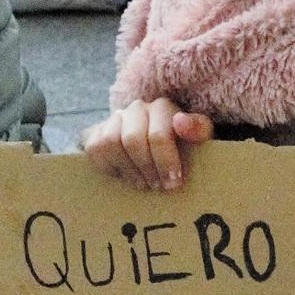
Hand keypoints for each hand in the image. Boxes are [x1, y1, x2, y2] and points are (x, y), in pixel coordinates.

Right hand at [82, 98, 214, 190]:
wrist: (161, 148)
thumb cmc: (184, 144)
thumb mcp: (199, 138)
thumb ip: (198, 129)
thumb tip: (180, 122)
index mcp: (162, 107)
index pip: (158, 134)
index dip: (165, 162)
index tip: (173, 182)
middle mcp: (137, 108)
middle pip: (132, 140)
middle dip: (147, 168)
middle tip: (158, 187)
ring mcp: (115, 118)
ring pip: (110, 143)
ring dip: (128, 169)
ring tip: (143, 184)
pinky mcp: (98, 131)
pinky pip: (95, 149)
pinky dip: (108, 167)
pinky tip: (125, 176)